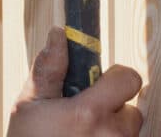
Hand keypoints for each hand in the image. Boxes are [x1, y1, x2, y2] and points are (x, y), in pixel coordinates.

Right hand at [7, 27, 142, 135]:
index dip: (116, 77)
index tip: (99, 84)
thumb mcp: (30, 106)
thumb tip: (58, 34)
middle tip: (84, 119)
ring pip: (127, 134)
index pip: (130, 78)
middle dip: (112, 110)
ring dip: (111, 132)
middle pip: (131, 109)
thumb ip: (49, 68)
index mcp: (90, 114)